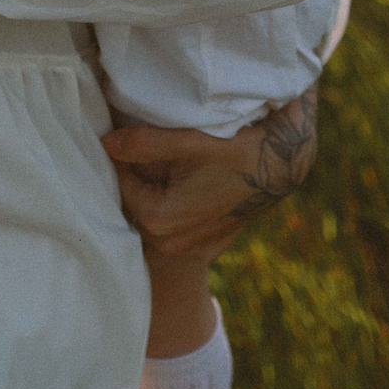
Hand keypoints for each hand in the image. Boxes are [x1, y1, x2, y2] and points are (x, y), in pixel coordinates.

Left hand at [101, 87, 318, 260]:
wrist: (281, 167)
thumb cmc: (235, 150)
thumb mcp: (187, 142)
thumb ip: (143, 144)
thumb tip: (106, 144)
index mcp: (159, 220)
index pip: (121, 185)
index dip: (121, 159)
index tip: (125, 138)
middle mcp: (170, 244)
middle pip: (136, 203)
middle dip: (137, 178)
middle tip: (146, 149)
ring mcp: (189, 250)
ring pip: (154, 215)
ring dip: (155, 192)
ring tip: (170, 165)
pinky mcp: (205, 248)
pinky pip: (175, 226)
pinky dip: (174, 206)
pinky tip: (188, 184)